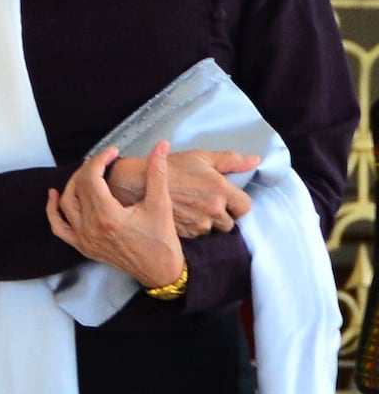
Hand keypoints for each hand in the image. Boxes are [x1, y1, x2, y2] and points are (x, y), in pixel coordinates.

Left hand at [47, 143, 184, 289]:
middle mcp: (90, 228)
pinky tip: (54, 196)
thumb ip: (157, 172)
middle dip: (88, 169)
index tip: (113, 152)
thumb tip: (161, 145)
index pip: (91, 178)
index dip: (100, 159)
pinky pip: (59, 227)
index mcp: (108, 216)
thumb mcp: (161, 204)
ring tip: (86, 172)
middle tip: (103, 160)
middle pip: (78, 188)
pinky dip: (53, 210)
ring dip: (72, 184)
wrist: (161, 272)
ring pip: (66, 204)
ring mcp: (83, 239)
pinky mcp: (82, 247)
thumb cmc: (162, 241)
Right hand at [106, 149, 255, 236]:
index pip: (246, 207)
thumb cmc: (170, 168)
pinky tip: (184, 215)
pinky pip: (198, 235)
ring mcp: (200, 224)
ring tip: (193, 208)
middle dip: (222, 214)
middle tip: (206, 202)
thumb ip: (231, 160)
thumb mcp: (201, 157)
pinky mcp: (187, 234)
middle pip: (231, 222)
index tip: (227, 198)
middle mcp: (214, 210)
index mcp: (221, 190)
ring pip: (214, 230)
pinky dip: (193, 228)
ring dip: (208, 222)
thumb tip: (253, 161)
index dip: (237, 203)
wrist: (140, 183)